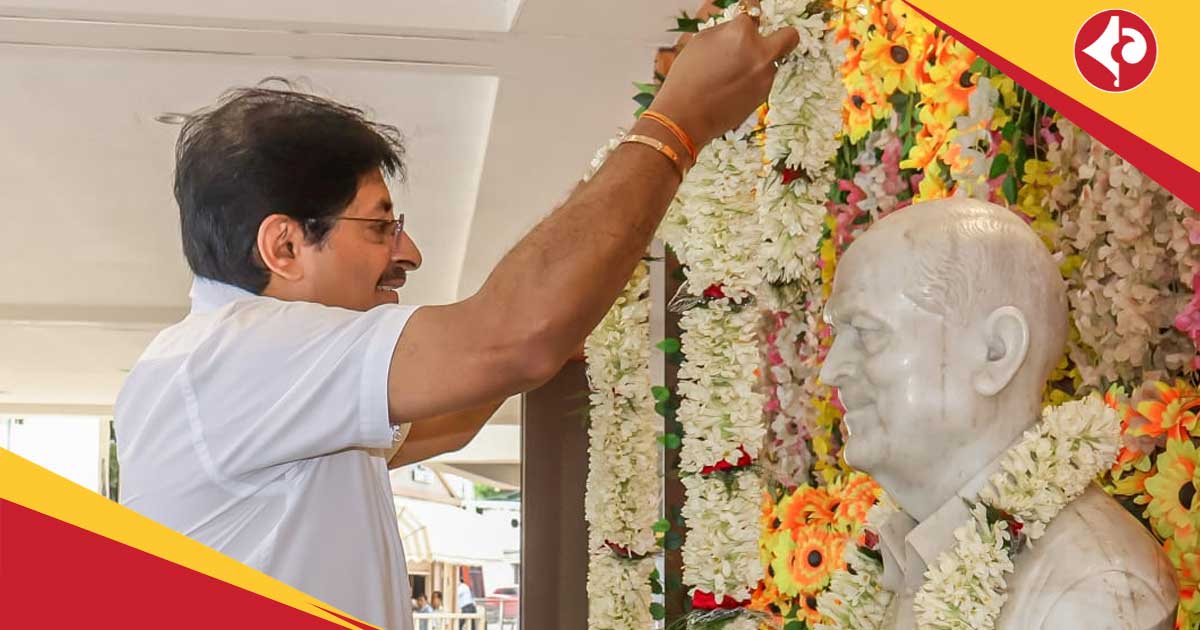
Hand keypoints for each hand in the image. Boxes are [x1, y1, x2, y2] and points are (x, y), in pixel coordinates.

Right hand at [649, 0, 799, 147]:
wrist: (686, 117)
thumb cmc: (687, 78)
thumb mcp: (701, 41)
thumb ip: (727, 30)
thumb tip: (741, 25)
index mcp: (742, 33)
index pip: (754, 10)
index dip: (750, 10)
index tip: (749, 13)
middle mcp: (760, 52)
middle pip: (790, 36)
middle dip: (783, 35)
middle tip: (767, 41)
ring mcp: (765, 76)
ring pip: (771, 62)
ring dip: (757, 63)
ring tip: (730, 75)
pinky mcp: (764, 95)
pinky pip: (762, 80)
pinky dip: (751, 81)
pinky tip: (730, 88)